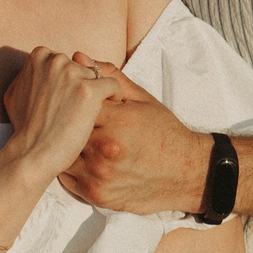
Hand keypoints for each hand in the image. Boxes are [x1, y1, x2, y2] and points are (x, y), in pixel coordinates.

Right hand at [0, 47, 117, 182]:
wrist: (32, 152)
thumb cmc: (24, 127)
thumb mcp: (16, 92)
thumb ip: (30, 74)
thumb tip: (40, 66)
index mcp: (39, 56)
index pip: (66, 61)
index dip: (69, 81)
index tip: (68, 98)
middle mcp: (56, 60)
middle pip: (82, 68)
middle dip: (82, 85)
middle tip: (77, 109)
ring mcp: (73, 74)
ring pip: (97, 77)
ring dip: (96, 93)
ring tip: (89, 113)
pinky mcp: (90, 90)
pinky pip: (113, 86)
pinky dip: (114, 97)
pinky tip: (109, 110)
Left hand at [62, 71, 210, 214]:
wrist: (187, 174)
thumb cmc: (165, 133)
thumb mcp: (142, 100)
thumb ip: (110, 78)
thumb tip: (79, 57)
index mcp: (117, 120)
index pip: (78, 103)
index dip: (78, 103)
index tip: (83, 104)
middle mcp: (106, 148)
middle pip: (69, 130)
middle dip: (72, 126)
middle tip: (79, 125)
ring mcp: (100, 175)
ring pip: (65, 155)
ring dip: (70, 148)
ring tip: (82, 144)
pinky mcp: (97, 195)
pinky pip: (68, 178)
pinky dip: (72, 169)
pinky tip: (87, 161)